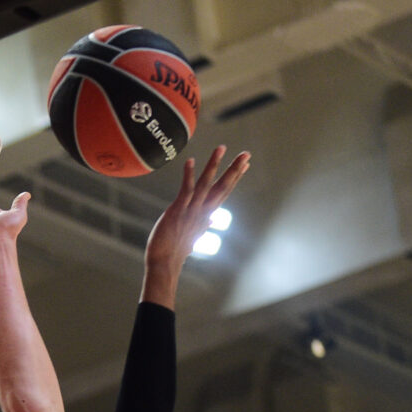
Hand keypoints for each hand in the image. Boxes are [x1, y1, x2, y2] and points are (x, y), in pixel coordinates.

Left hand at [142, 146, 248, 307]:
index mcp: (206, 214)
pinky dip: (188, 175)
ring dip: (214, 165)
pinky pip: (185, 190)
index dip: (235, 177)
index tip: (245, 165)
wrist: (165, 263)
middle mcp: (202, 211)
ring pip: (206, 184)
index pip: (224, 192)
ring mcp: (191, 210)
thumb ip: (203, 224)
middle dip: (234, 169)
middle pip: (223, 187)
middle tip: (247, 154)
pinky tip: (190, 161)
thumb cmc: (175, 250)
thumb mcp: (193, 234)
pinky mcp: (178, 210)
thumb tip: (211, 220)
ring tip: (221, 148)